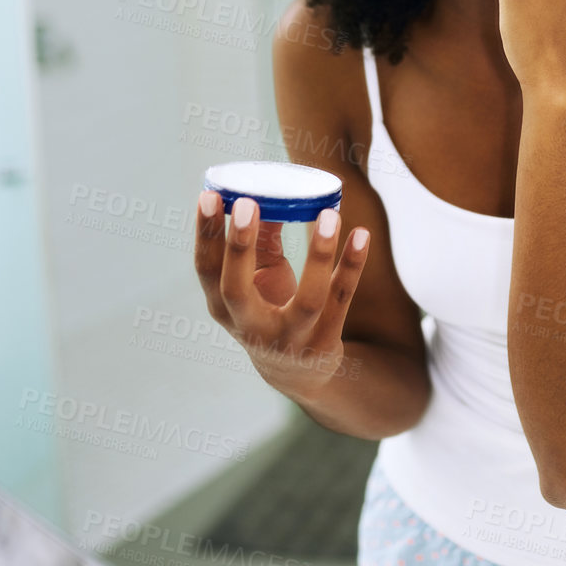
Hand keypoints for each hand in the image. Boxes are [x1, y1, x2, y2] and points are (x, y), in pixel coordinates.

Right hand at [194, 192, 369, 398]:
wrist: (298, 373)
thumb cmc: (271, 310)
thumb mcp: (257, 280)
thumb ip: (261, 240)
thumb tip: (270, 193)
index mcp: (224, 308)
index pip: (206, 270)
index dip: (205, 234)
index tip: (208, 195)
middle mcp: (250, 328)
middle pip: (236, 289)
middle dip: (239, 246)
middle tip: (246, 202)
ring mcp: (289, 340)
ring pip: (307, 299)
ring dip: (319, 254)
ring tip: (329, 213)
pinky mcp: (324, 344)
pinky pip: (342, 301)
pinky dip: (352, 266)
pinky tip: (361, 234)